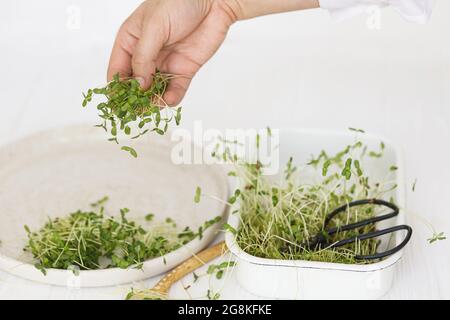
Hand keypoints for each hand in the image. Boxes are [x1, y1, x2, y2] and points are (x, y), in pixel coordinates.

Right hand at [107, 0, 237, 105]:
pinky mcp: (183, 71)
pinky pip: (174, 89)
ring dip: (152, 100)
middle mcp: (146, 55)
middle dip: (134, 98)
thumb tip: (138, 84)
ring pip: (154, 90)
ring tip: (152, 106)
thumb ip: (143, 57)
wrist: (213, 2)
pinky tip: (168, 100)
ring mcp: (164, 64)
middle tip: (135, 109)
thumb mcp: (153, 27)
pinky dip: (171, 97)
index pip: (117, 69)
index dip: (116, 87)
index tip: (117, 101)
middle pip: (135, 84)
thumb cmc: (178, 3)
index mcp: (130, 41)